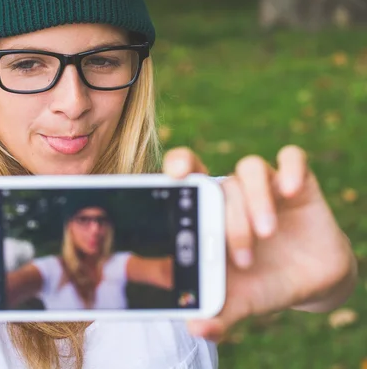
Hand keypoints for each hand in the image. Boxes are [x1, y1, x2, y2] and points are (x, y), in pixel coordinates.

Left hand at [163, 146, 356, 341]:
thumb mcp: (239, 301)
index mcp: (208, 212)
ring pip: (250, 170)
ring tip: (265, 235)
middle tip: (241, 257)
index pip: (186, 174)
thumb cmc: (262, 283)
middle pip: (218, 182)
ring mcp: (265, 185)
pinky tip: (290, 191)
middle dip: (227, 218)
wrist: (309, 280)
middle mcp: (232, 193)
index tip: (177, 175)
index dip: (179, 166)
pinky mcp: (299, 182)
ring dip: (255, 201)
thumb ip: (217, 312)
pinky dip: (290, 168)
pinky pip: (293, 158)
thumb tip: (196, 328)